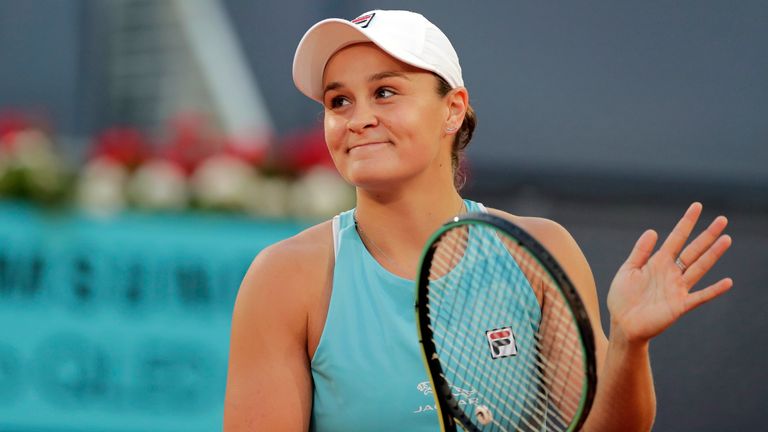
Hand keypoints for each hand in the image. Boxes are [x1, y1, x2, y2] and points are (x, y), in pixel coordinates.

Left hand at [607, 202, 732, 344]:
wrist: (622, 324)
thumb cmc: (623, 297)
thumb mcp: (628, 270)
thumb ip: (640, 251)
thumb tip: (653, 231)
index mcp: (658, 262)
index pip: (676, 238)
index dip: (686, 223)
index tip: (697, 206)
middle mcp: (671, 273)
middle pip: (693, 250)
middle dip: (707, 235)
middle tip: (722, 219)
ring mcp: (677, 288)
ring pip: (699, 268)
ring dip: (713, 254)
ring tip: (726, 239)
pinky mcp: (680, 305)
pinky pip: (700, 296)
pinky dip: (713, 290)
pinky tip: (727, 282)